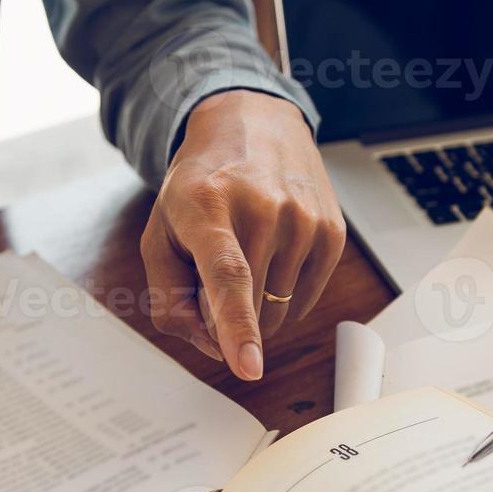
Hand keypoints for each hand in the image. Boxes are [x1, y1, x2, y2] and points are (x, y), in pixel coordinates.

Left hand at [141, 89, 345, 379]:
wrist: (253, 125)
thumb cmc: (199, 187)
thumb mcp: (160, 233)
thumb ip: (169, 300)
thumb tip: (214, 347)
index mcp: (208, 206)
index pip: (227, 275)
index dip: (237, 326)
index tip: (249, 367)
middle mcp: (263, 209)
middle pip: (249, 307)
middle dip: (223, 315)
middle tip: (211, 272)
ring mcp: (304, 220)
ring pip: (278, 311)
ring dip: (255, 307)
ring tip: (245, 253)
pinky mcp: (332, 232)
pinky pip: (305, 301)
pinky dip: (282, 297)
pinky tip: (270, 257)